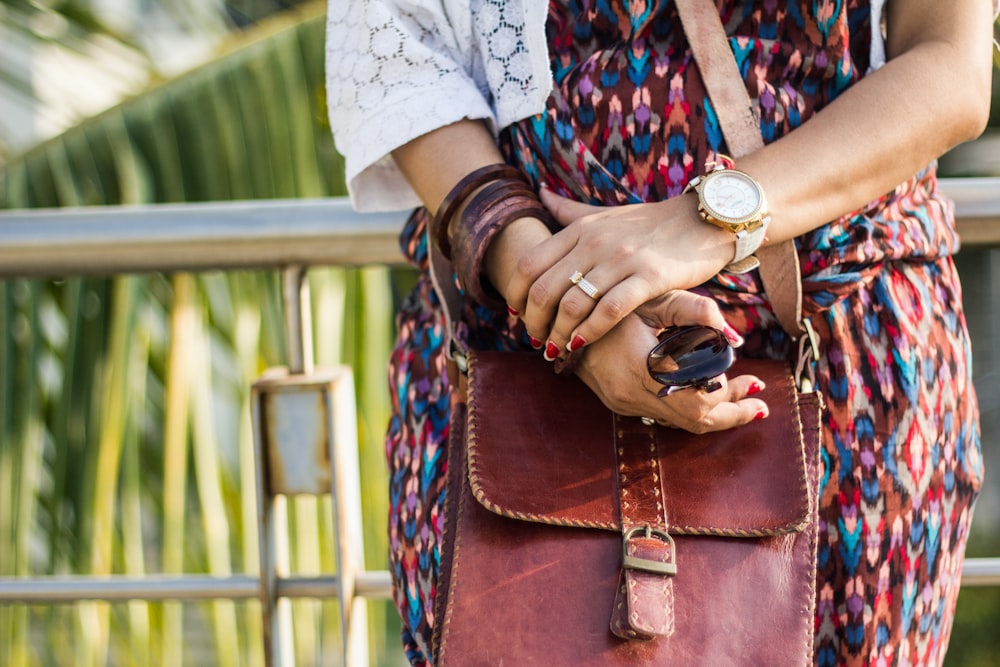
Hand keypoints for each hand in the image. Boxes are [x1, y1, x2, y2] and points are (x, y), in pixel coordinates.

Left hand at [501, 188, 736, 359]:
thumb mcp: (605, 213)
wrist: (703, 220)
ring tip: (556, 349)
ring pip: (573, 304)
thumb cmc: (650, 222)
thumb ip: (570, 210)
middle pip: (544, 289)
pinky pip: (610, 311)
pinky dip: (590, 332)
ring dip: (558, 334)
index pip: (529, 264)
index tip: (517, 315)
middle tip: (536, 339)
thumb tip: (540, 193)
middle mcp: (595, 242)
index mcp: (580, 229)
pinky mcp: (650, 277)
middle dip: (534, 322)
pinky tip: (581, 345)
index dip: (515, 294)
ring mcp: (622, 259)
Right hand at [574, 294, 766, 434]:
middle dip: (731, 415)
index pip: (699, 402)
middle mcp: (630, 394)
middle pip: (693, 423)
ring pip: (678, 424)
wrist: (561, 312)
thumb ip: (697, 311)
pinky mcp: (617, 402)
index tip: (755, 383)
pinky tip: (706, 395)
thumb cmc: (612, 298)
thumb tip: (735, 337)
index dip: (731, 398)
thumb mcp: (655, 297)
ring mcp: (621, 402)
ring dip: (713, 414)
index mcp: (642, 369)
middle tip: (759, 405)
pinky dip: (689, 409)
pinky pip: (662, 415)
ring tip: (743, 403)